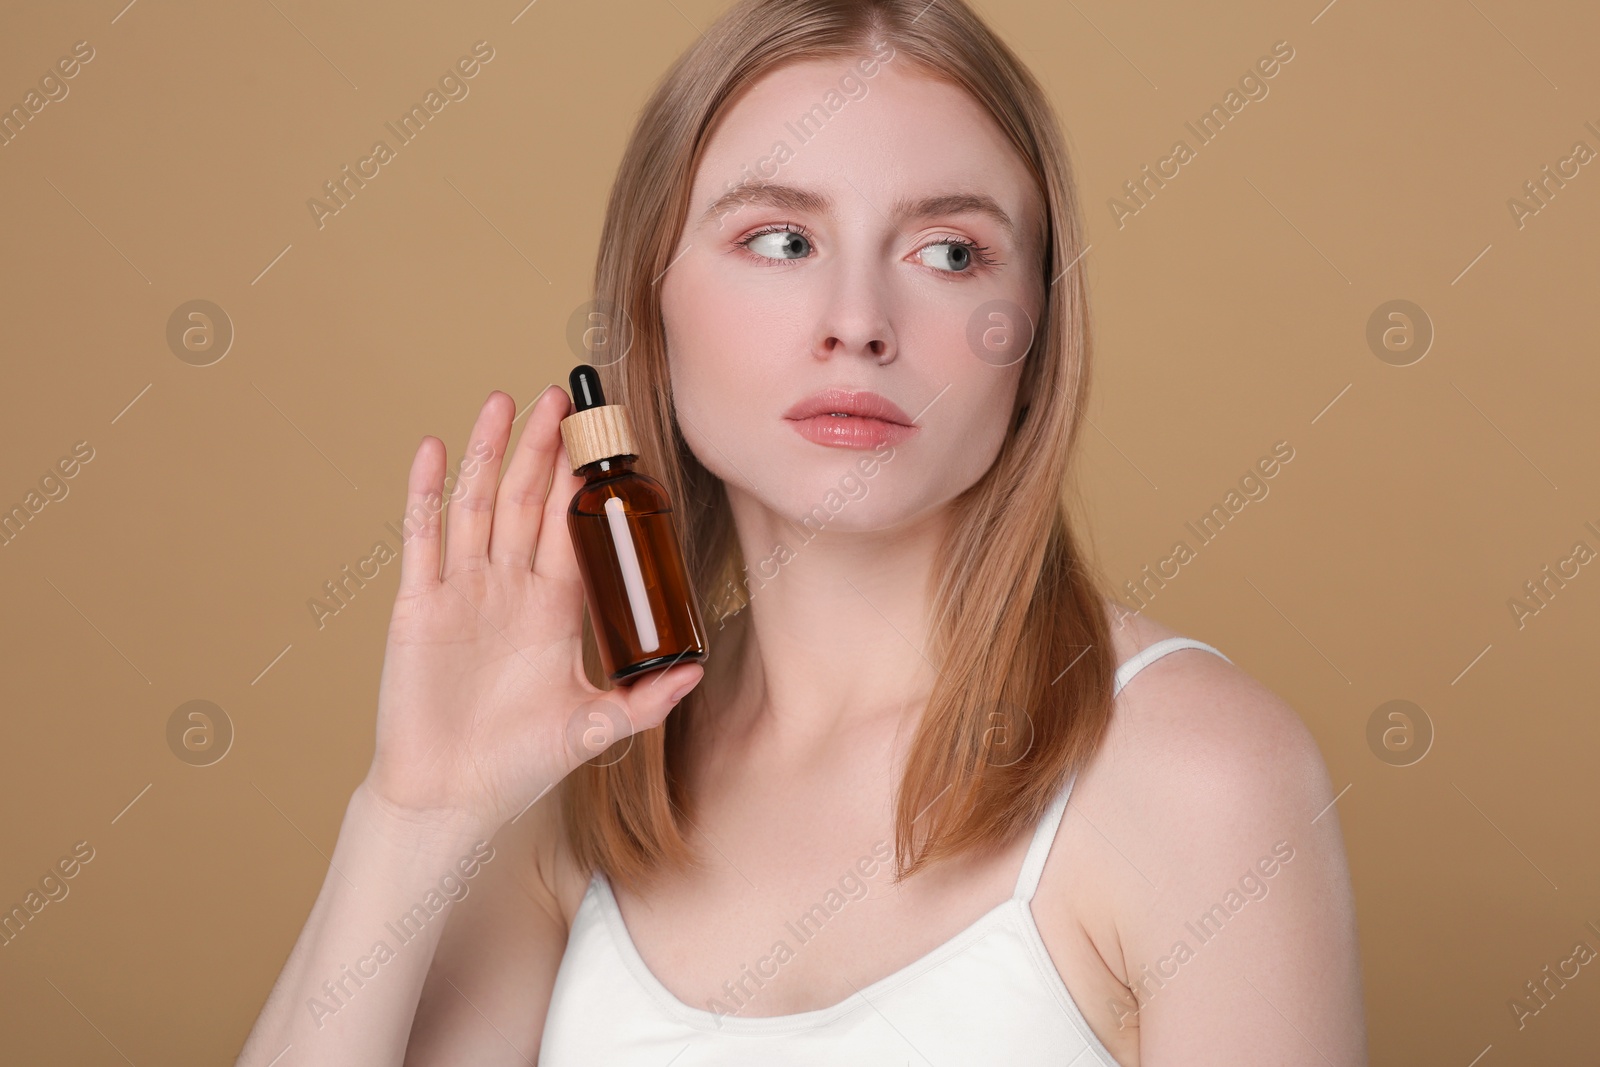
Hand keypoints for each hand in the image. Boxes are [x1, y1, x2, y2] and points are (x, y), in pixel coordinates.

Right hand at [362, 387, 703, 830]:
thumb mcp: (592, 726)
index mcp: (554, 609)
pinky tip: (432, 447)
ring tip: (505, 402)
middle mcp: (510, 589)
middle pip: (529, 503)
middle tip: (563, 397)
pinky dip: (425, 492)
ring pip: (478, 506)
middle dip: (546, 451)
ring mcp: (463, 591)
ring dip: (489, 454)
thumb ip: (643, 699)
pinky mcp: (419, 605)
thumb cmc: (516, 765)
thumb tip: (697, 670)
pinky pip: (423, 538)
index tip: (606, 439)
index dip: (588, 485)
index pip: (574, 530)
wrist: (448, 799)